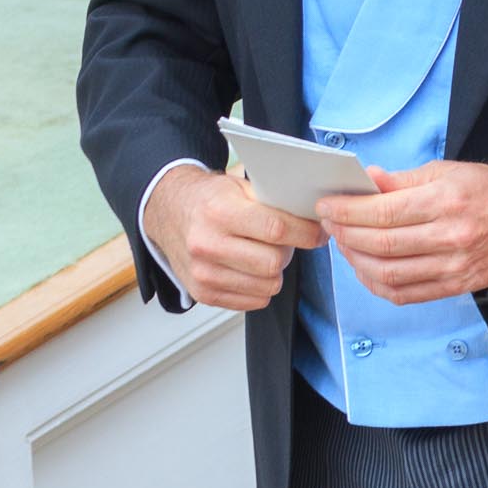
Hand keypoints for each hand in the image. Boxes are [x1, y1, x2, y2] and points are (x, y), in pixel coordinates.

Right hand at [144, 164, 324, 310]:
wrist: (170, 212)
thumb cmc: (210, 199)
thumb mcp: (239, 186)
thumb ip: (274, 200)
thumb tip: (316, 214)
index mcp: (220, 212)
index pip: (277, 229)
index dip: (306, 233)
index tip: (318, 233)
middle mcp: (207, 244)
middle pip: (274, 262)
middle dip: (290, 252)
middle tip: (287, 242)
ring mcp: (203, 273)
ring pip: (268, 285)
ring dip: (276, 271)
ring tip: (265, 253)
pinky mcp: (203, 293)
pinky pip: (254, 301)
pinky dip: (262, 288)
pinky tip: (252, 269)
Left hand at [318, 161, 487, 304]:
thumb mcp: (448, 171)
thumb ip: (403, 180)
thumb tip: (366, 181)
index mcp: (447, 200)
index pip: (383, 211)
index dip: (348, 210)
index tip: (327, 206)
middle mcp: (450, 236)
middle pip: (381, 244)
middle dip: (345, 234)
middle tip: (330, 224)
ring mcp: (454, 265)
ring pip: (388, 274)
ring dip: (356, 261)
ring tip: (345, 246)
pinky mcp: (456, 286)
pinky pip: (405, 294)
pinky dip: (377, 285)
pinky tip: (365, 270)